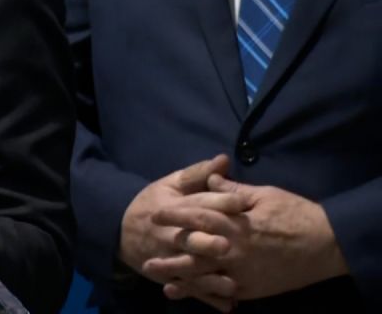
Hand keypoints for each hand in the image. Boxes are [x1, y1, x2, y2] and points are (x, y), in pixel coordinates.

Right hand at [120, 154, 236, 311]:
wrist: (118, 229)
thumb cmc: (152, 203)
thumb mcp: (170, 184)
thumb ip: (198, 174)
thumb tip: (224, 160)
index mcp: (173, 208)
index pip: (197, 204)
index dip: (219, 202)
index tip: (243, 202)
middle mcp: (171, 235)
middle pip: (190, 239)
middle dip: (206, 242)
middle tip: (226, 245)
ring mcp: (168, 258)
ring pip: (189, 269)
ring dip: (209, 278)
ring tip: (231, 284)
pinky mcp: (169, 276)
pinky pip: (189, 288)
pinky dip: (207, 298)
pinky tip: (226, 305)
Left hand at [146, 174, 348, 301]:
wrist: (327, 245)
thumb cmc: (296, 214)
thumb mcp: (264, 195)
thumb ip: (233, 189)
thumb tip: (210, 177)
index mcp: (234, 222)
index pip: (196, 216)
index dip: (173, 215)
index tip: (154, 214)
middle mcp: (233, 248)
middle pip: (192, 250)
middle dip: (168, 252)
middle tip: (144, 255)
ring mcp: (242, 270)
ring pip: (203, 275)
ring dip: (178, 276)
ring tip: (157, 278)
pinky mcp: (252, 287)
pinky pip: (222, 291)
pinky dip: (203, 294)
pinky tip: (186, 293)